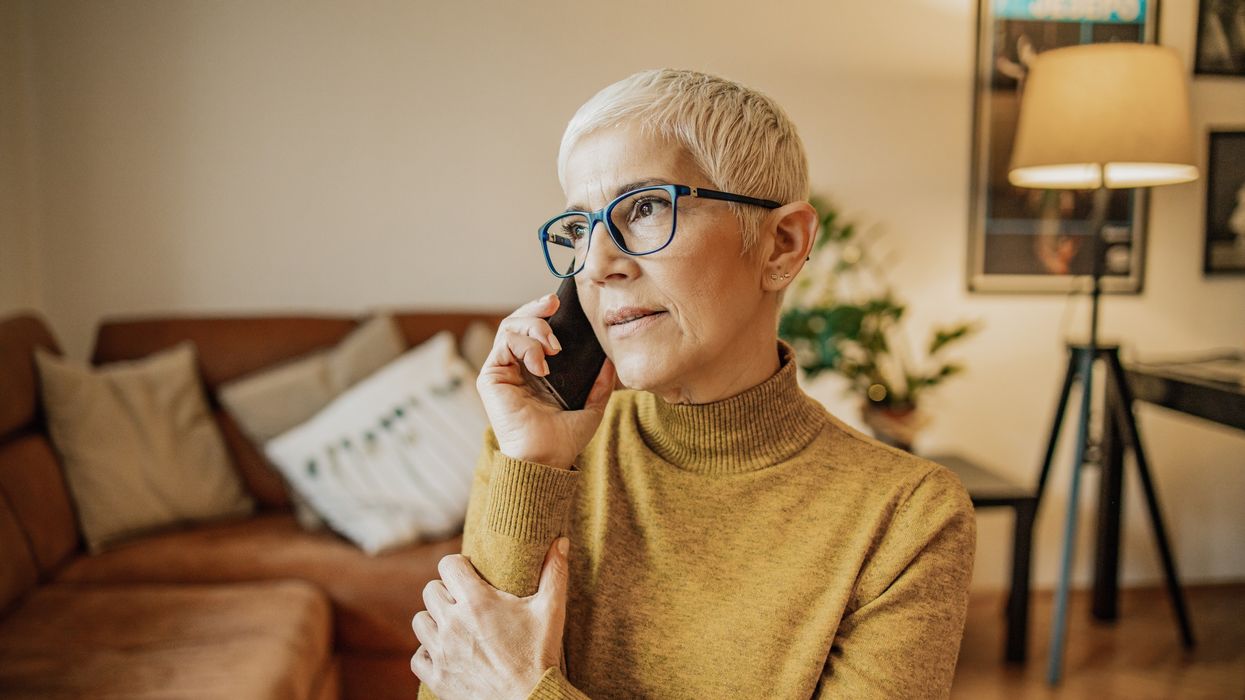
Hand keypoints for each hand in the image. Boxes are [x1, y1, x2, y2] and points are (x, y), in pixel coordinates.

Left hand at [411, 538, 570, 699]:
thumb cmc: (541, 654)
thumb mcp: (551, 610)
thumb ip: (554, 572)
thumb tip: (561, 541)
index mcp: (476, 602)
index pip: (447, 565)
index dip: (458, 566)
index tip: (470, 573)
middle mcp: (453, 623)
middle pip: (430, 590)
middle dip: (446, 592)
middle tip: (465, 601)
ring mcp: (442, 651)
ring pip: (419, 621)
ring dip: (434, 620)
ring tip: (454, 625)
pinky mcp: (437, 677)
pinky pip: (417, 657)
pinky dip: (428, 653)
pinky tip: (446, 651)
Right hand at [477, 293, 615, 468]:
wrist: (546, 458)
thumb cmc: (564, 439)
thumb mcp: (591, 406)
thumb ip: (600, 383)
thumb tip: (610, 360)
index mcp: (535, 371)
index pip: (534, 331)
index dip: (544, 313)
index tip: (560, 303)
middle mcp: (516, 368)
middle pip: (518, 322)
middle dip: (536, 309)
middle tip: (553, 304)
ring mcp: (501, 371)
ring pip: (509, 327)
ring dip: (534, 327)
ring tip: (554, 347)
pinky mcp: (491, 377)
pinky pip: (504, 343)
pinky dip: (526, 346)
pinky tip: (542, 364)